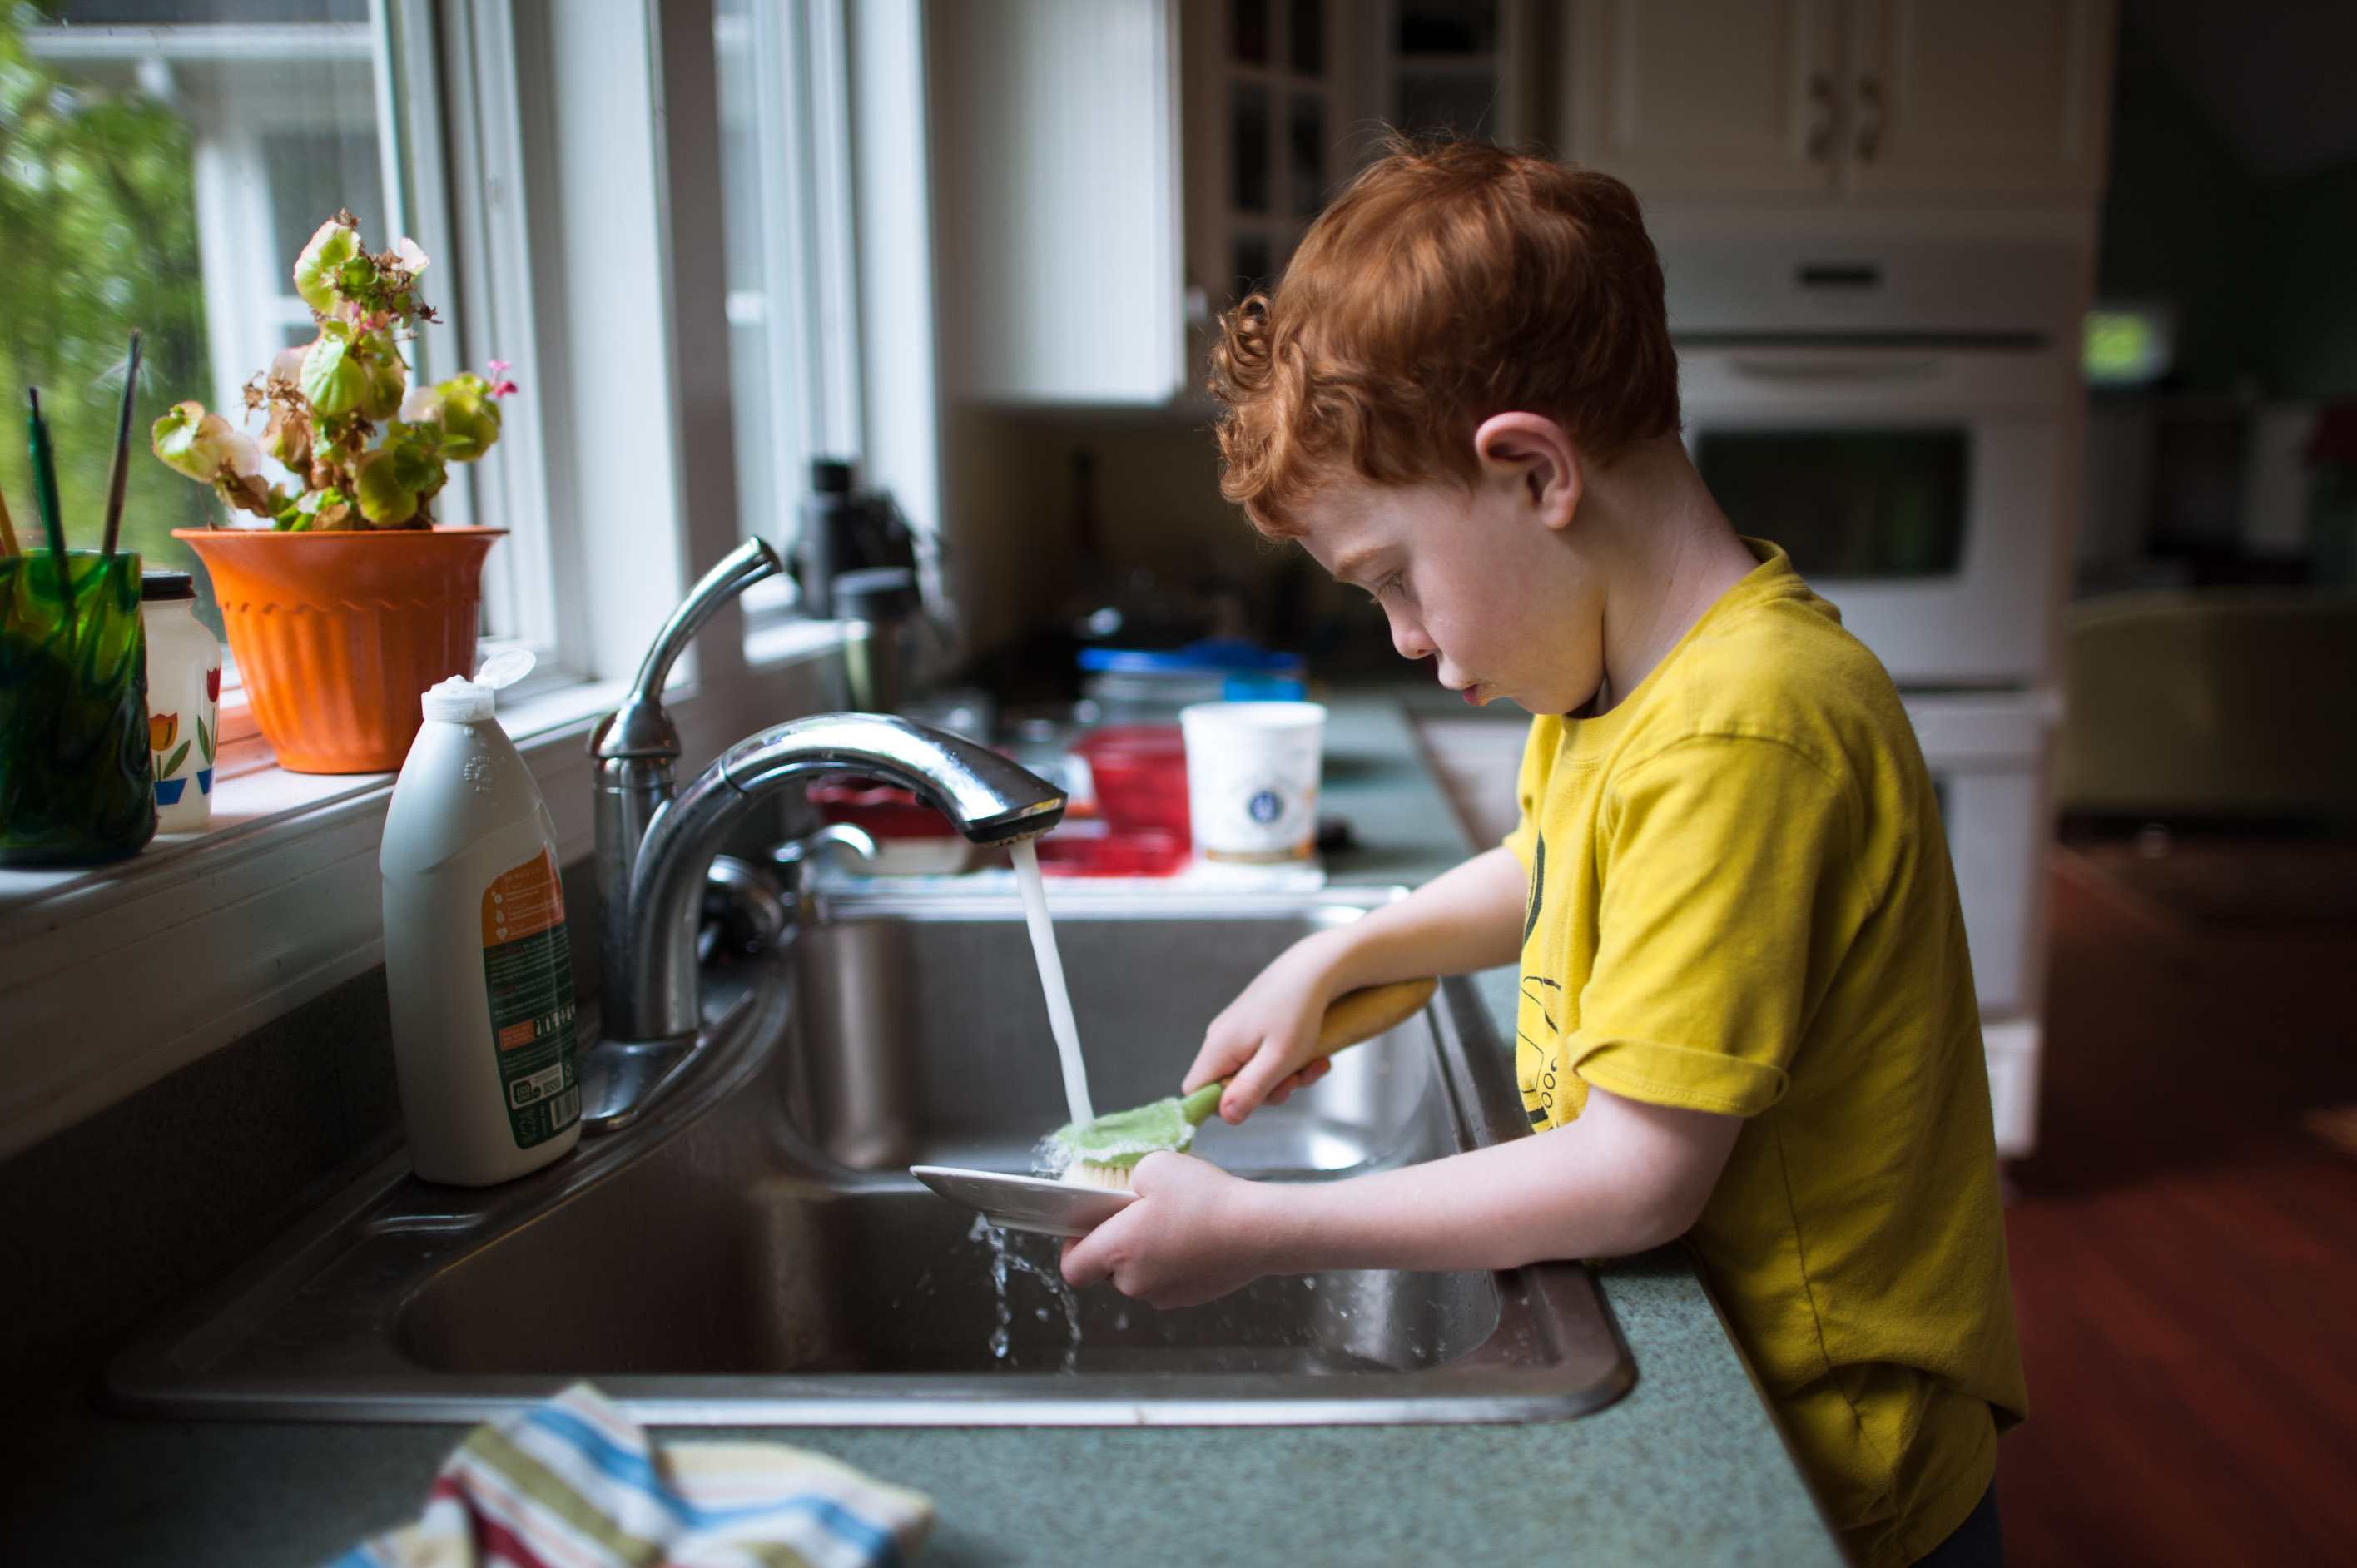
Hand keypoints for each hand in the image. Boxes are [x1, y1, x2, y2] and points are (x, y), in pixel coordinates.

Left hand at [1059, 1153, 1272, 1307]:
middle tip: (1140, 1212)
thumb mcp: (1153, 1166)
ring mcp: (1165, 1295)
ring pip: (1140, 1275)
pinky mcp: (1191, 1298)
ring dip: (1147, 1252)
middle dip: (1117, 1243)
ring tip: (1174, 1220)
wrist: (1260, 1229)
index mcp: (1118, 1251)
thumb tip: (1124, 1195)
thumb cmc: (1207, 1198)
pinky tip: (1195, 1235)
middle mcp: (1136, 1282)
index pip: (1072, 1268)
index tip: (1088, 1225)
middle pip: (1107, 1269)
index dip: (1074, 1245)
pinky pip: (1168, 1279)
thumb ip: (1125, 1180)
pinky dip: (1173, 1261)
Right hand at [1183, 934, 1345, 1122]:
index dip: (1219, 1106)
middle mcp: (1221, 1039)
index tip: (1253, 1105)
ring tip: (1314, 1065)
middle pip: (1229, 1087)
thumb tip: (1226, 1116)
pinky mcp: (1254, 1028)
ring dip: (1285, 1078)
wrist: (1315, 967)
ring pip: (1253, 1074)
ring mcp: (1237, 1032)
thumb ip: (1250, 1089)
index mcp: (1218, 1047)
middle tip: (1294, 1082)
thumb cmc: (1297, 1010)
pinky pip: (1265, 1058)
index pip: (1195, 1092)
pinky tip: (1314, 1057)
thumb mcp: (1278, 1059)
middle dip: (1266, 1092)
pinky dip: (1289, 1063)